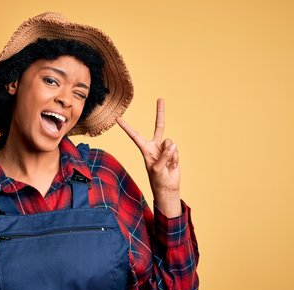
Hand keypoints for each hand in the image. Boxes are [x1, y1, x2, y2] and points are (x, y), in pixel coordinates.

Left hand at [116, 98, 181, 216]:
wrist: (167, 187)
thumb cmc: (157, 180)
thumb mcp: (157, 169)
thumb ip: (164, 156)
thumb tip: (173, 144)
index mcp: (145, 149)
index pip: (134, 135)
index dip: (126, 127)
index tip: (117, 118)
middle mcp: (154, 146)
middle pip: (159, 126)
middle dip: (160, 112)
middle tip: (160, 98)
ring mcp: (165, 148)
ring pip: (171, 142)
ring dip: (170, 154)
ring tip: (167, 164)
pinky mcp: (173, 152)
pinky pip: (176, 150)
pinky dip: (175, 158)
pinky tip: (172, 166)